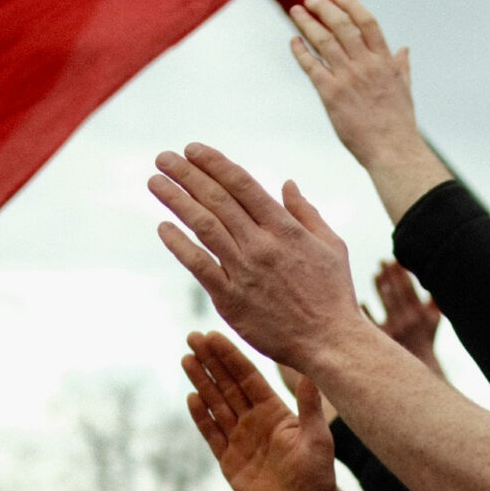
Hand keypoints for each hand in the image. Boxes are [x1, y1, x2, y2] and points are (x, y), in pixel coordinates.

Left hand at [151, 142, 364, 370]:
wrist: (329, 341)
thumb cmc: (334, 294)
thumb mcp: (332, 246)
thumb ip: (307, 213)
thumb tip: (286, 183)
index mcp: (286, 229)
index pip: (242, 185)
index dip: (214, 163)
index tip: (193, 149)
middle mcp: (262, 245)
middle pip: (217, 200)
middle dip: (187, 174)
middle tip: (164, 158)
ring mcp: (244, 271)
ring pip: (203, 226)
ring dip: (176, 201)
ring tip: (155, 182)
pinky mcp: (231, 299)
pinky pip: (198, 265)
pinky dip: (178, 244)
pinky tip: (163, 227)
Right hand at [182, 331, 336, 490]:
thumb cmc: (318, 474)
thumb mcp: (317, 438)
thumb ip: (309, 407)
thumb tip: (311, 373)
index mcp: (275, 411)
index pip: (248, 377)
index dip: (231, 357)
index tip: (214, 336)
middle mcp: (255, 420)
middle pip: (228, 385)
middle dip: (211, 361)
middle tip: (192, 337)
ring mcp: (241, 439)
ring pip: (216, 405)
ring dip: (202, 382)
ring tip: (186, 359)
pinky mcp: (229, 461)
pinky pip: (212, 434)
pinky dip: (201, 416)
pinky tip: (191, 397)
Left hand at [290, 0, 420, 167]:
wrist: (392, 150)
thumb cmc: (399, 124)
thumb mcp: (405, 89)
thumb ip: (401, 66)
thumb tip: (404, 49)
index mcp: (384, 61)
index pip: (366, 21)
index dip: (350, 4)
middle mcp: (365, 64)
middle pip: (341, 25)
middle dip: (323, 8)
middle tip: (310, 1)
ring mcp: (348, 78)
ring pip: (323, 40)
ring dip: (306, 23)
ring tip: (295, 12)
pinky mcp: (331, 94)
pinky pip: (311, 65)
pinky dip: (300, 51)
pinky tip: (293, 41)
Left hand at [371, 261, 442, 375]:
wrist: (417, 371)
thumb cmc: (425, 344)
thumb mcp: (434, 323)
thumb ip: (434, 304)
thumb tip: (432, 282)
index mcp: (420, 314)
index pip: (409, 287)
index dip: (401, 272)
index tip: (395, 260)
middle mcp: (407, 320)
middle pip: (395, 291)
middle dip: (389, 274)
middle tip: (382, 262)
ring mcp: (393, 329)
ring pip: (384, 301)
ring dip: (379, 286)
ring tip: (376, 274)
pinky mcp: (381, 338)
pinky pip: (370, 319)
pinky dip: (366, 308)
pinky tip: (362, 300)